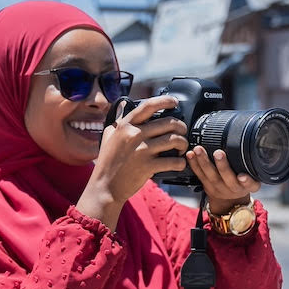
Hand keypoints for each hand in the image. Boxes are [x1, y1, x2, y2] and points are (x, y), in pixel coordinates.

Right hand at [76, 95, 187, 229]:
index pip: (148, 106)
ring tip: (182, 149)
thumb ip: (118, 120)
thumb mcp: (108, 136)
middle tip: (182, 133)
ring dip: (183, 144)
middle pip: (169, 123)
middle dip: (181, 127)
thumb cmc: (107, 162)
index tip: (175, 102)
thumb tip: (124, 104)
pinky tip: (179, 164)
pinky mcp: (149, 166)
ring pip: (175, 140)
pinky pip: (174, 161)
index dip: (165, 101)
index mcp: (126, 125)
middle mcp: (135, 135)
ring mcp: (142, 150)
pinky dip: (181, 163)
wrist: (105, 187)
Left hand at [187, 147, 260, 214]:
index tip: (242, 176)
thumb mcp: (253, 180)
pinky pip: (199, 175)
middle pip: (227, 177)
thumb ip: (255, 169)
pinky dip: (194, 164)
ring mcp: (218, 188)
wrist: (229, 203)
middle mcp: (233, 188)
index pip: (250, 184)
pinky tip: (190, 155)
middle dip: (222, 165)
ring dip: (203, 162)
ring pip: (210, 175)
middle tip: (218, 153)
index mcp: (247, 186)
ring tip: (199, 150)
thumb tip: (260, 148)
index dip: (246, 181)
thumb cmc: (242, 184)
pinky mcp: (206, 185)